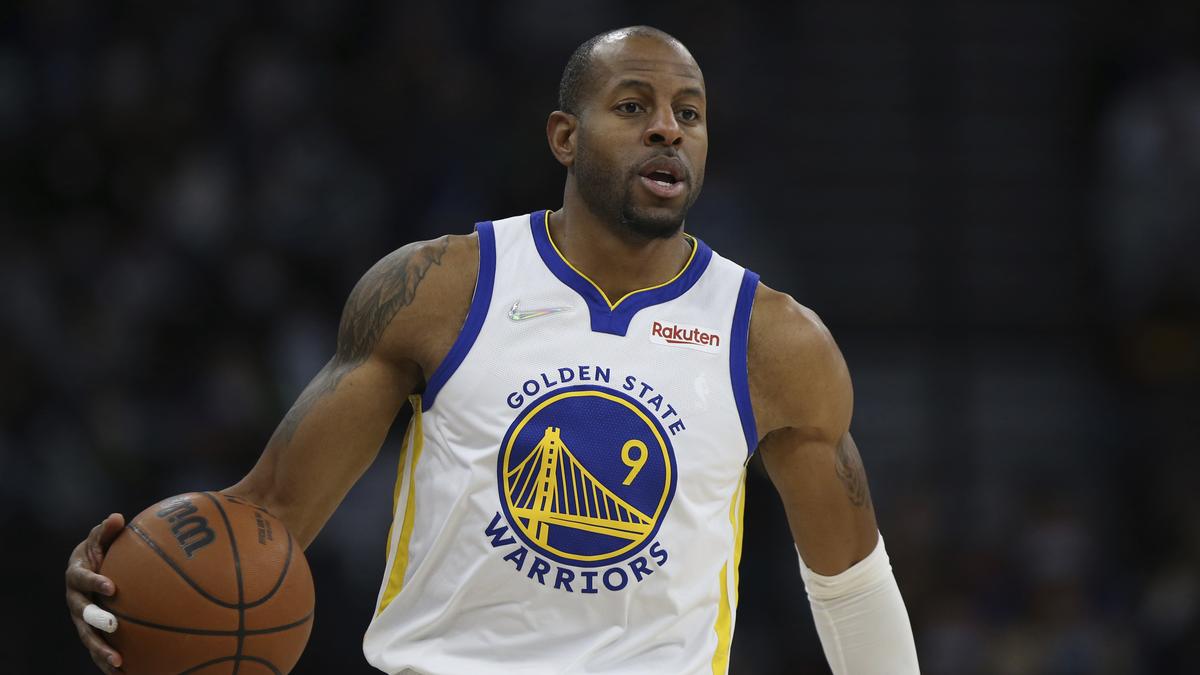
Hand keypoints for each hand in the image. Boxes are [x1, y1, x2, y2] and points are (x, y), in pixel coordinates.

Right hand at [65, 513, 124, 672]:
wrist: (88, 570)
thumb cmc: (100, 551)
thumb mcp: (101, 539)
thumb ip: (107, 531)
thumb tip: (117, 517)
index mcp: (75, 575)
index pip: (82, 578)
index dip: (94, 581)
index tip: (111, 586)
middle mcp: (74, 600)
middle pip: (82, 613)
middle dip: (96, 620)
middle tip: (113, 626)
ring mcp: (81, 619)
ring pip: (88, 637)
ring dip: (101, 650)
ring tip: (119, 661)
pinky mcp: (90, 633)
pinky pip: (98, 649)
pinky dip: (108, 662)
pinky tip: (126, 673)